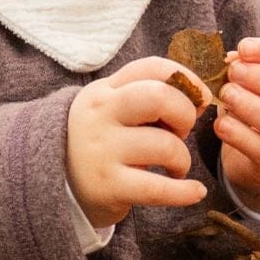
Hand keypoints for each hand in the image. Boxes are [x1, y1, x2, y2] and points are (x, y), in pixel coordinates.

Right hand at [66, 57, 212, 228]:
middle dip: (184, 114)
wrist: (59, 184)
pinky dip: (185, 192)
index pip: (152, 67)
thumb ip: (149, 97)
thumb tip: (200, 100)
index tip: (198, 99)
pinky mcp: (108, 185)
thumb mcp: (114, 110)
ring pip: (166, 146)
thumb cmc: (102, 142)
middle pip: (159, 97)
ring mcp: (102, 150)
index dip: (187, 78)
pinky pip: (158, 188)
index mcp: (104, 91)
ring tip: (174, 167)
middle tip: (180, 133)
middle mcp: (100, 115)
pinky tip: (195, 192)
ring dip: (183, 159)